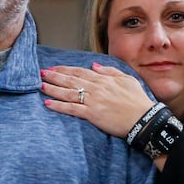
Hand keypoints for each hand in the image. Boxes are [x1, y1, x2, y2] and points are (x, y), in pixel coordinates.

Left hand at [40, 63, 155, 137]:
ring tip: (41, 86)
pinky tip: (48, 104)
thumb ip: (110, 71)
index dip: (65, 69)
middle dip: (55, 76)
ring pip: (68, 93)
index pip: (80, 71)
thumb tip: (94, 65)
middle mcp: (96, 88)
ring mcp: (93, 101)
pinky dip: (59, 106)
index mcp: (103, 79)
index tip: (54, 68)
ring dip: (53, 89)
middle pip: (71, 80)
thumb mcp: (127, 80)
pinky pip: (71, 109)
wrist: (143, 118)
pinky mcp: (92, 114)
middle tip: (42, 73)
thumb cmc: (137, 100)